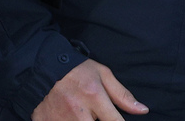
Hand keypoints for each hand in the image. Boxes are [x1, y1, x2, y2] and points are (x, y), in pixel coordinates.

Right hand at [32, 59, 147, 120]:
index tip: (116, 120)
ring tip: (81, 112)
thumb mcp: (102, 75)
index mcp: (94, 97)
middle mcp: (78, 112)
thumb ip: (122, 95)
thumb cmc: (76, 71)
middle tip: (94, 113)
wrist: (41, 68)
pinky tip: (68, 115)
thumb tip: (143, 110)